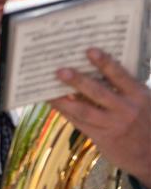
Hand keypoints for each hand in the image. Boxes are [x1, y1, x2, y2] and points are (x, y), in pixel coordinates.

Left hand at [50, 47, 150, 187]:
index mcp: (139, 96)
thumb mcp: (144, 102)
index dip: (105, 63)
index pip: (120, 76)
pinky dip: (65, 112)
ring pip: (84, 110)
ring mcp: (113, 124)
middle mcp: (126, 109)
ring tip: (48, 90)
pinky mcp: (102, 138)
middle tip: (60, 70)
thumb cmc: (146, 121)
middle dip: (77, 81)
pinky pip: (79, 123)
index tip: (90, 50)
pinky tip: (53, 104)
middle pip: (97, 92)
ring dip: (63, 100)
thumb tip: (95, 71)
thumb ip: (125, 89)